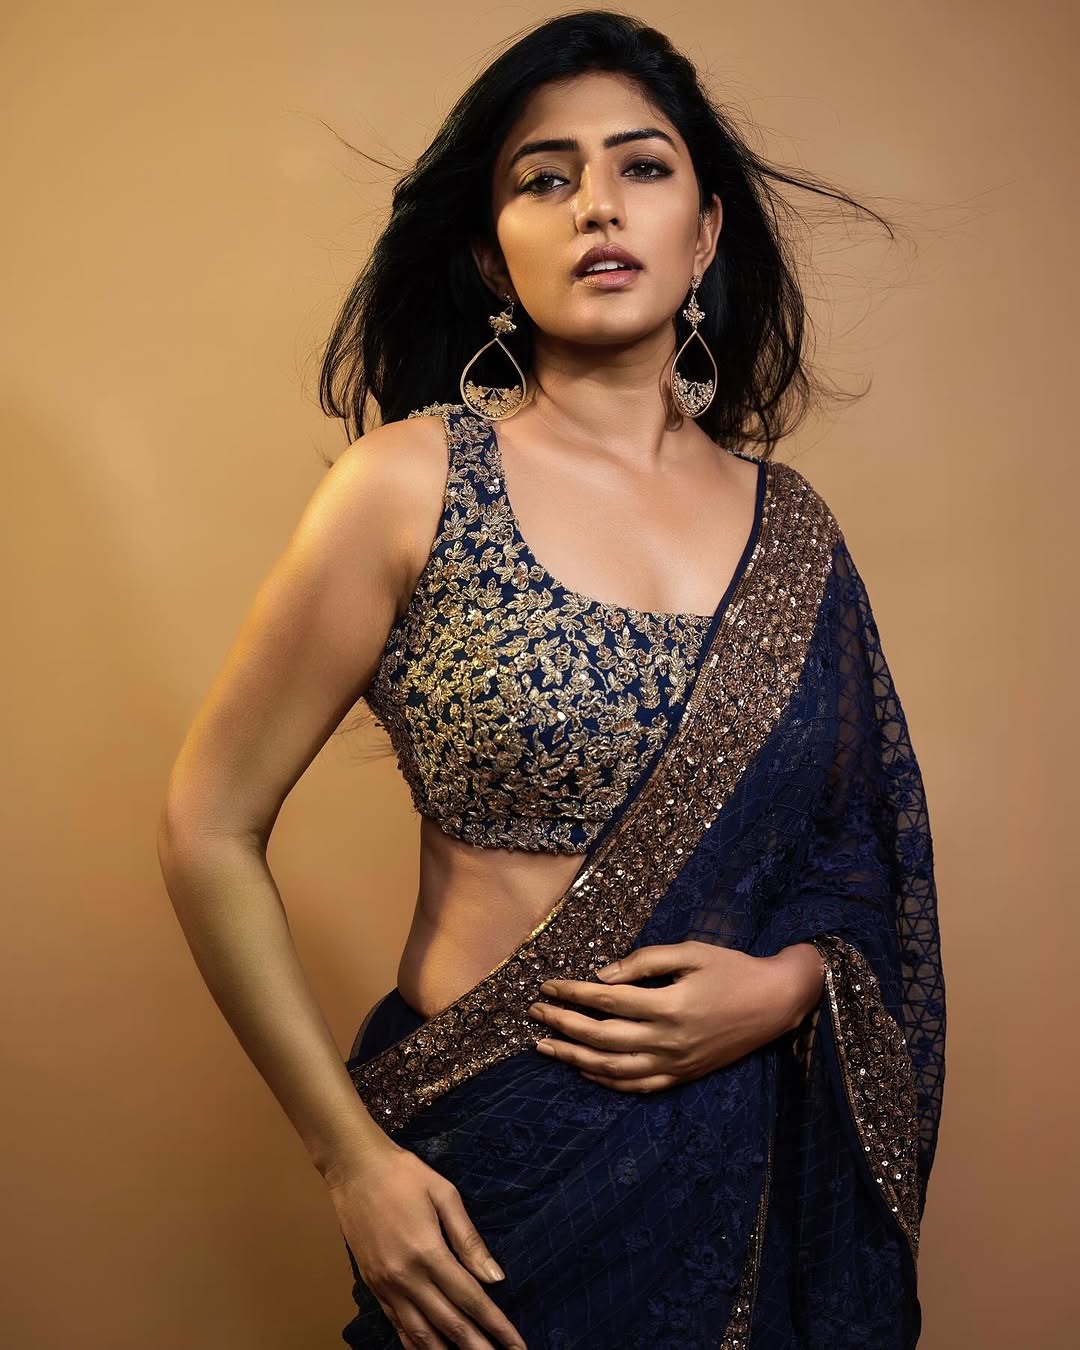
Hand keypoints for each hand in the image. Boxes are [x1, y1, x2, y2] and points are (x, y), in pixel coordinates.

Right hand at [326, 1140, 526, 1349]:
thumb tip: (496, 1277)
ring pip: (421, 1335)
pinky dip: (416, 1345)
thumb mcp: (444, 1194)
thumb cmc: (403, 1174)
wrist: (353, 1168)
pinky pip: (398, 1326)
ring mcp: (386, 1286)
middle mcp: (406, 1277)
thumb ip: (469, 1239)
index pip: (471, 1299)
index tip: (517, 1345)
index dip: (497, 1326)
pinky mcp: (373, 1287)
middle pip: (450, 1325)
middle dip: (479, 1348)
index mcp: (428, 1252)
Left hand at [526, 939, 823, 1093]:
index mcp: (669, 1005)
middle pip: (602, 1037)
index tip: (547, 986)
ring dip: (575, 1059)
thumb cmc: (732, 969)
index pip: (607, 1001)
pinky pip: (638, 1087)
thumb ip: (645, 962)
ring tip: (546, 1047)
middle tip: (535, 1013)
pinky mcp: (682, 1076)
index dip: (572, 993)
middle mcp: (669, 1040)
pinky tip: (585, 1070)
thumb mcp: (690, 952)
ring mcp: (675, 1064)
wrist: (775, 1003)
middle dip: (563, 1026)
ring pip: (614, 1069)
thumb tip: (602, 976)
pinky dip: (607, 1081)